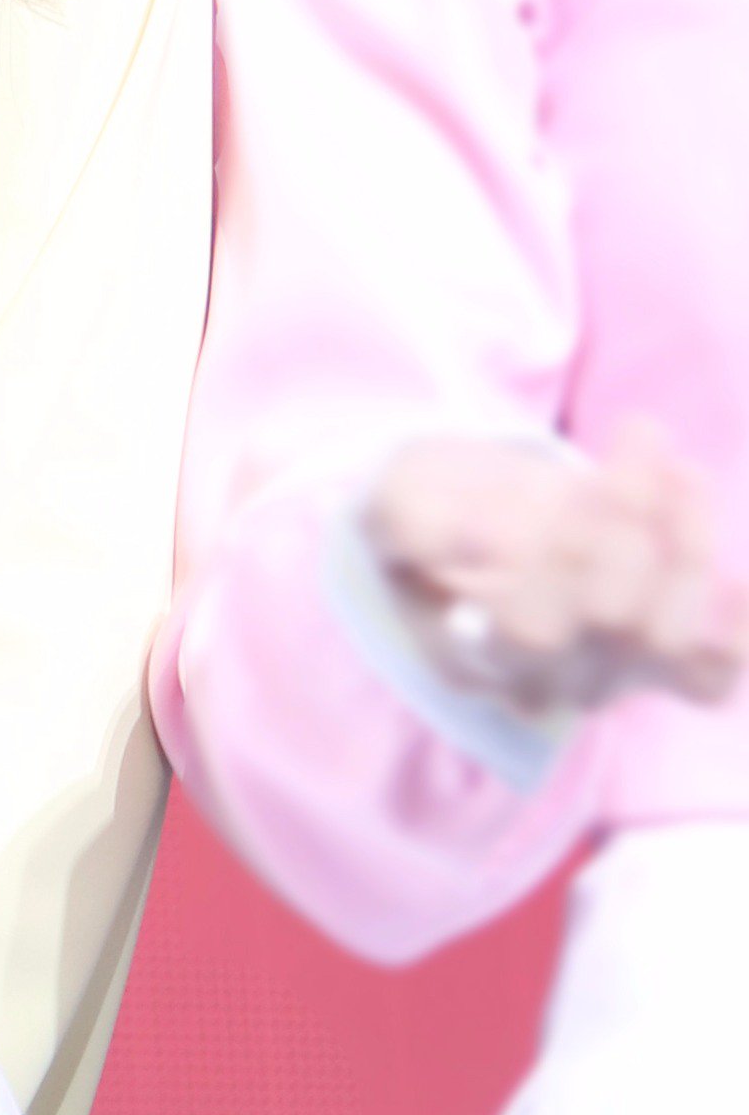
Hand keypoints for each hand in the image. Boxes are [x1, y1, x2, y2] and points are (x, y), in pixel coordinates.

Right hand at [368, 419, 748, 720]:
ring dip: (687, 543)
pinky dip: (736, 626)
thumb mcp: (400, 499)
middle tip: (638, 435)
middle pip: (613, 621)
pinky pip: (715, 673)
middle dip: (631, 516)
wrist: (478, 525)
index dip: (566, 554)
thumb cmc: (440, 510)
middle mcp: (549, 678)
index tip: (576, 476)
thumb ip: (413, 519)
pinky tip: (738, 575)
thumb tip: (470, 542)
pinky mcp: (664, 664)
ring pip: (672, 638)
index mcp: (474, 651)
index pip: (532, 630)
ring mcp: (612, 677)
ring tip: (679, 469)